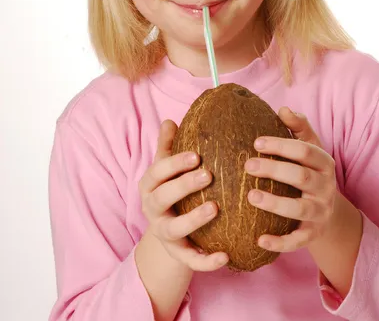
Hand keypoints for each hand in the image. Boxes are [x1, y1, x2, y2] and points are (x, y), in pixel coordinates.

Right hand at [139, 119, 228, 270]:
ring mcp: (164, 233)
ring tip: (215, 209)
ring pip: (174, 229)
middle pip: (162, 198)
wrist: (168, 233)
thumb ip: (167, 146)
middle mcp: (152, 210)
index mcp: (150, 185)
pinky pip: (191, 260)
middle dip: (183, 186)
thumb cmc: (172, 190)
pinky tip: (225, 256)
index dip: (175, 163)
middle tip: (208, 174)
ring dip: (193, 219)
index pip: (158, 172)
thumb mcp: (166, 169)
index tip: (197, 154)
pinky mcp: (178, 254)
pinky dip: (206, 261)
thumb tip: (169, 120)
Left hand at [245, 107, 336, 252]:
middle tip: (247, 165)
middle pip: (301, 177)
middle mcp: (325, 187)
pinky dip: (281, 242)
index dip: (281, 145)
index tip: (256, 142)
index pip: (304, 151)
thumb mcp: (310, 147)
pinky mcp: (313, 234)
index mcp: (324, 162)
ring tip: (251, 196)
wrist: (328, 211)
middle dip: (274, 170)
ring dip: (275, 204)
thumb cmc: (309, 170)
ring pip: (300, 209)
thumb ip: (298, 126)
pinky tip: (260, 240)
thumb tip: (283, 108)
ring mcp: (320, 211)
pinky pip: (298, 240)